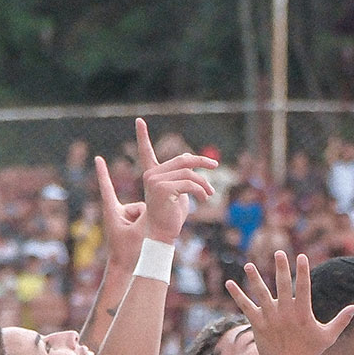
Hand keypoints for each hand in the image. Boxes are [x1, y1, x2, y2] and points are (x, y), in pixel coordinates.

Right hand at [99, 119, 218, 250]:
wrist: (162, 234)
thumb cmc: (171, 217)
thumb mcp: (180, 194)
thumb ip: (184, 180)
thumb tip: (197, 170)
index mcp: (152, 174)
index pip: (146, 152)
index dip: (142, 136)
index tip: (139, 121)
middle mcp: (151, 175)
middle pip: (182, 160)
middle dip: (201, 162)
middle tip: (214, 166)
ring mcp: (155, 181)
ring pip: (189, 173)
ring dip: (204, 183)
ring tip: (209, 194)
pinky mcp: (163, 188)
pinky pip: (190, 183)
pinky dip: (201, 191)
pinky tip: (204, 199)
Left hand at [225, 250, 353, 354]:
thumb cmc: (310, 353)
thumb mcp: (328, 336)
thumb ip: (341, 320)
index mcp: (303, 313)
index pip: (304, 287)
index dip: (303, 271)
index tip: (302, 257)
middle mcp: (285, 313)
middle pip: (283, 286)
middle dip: (281, 268)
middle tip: (279, 252)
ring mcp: (270, 318)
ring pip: (261, 294)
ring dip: (254, 279)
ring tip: (248, 265)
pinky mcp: (257, 324)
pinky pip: (245, 307)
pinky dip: (237, 295)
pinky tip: (229, 283)